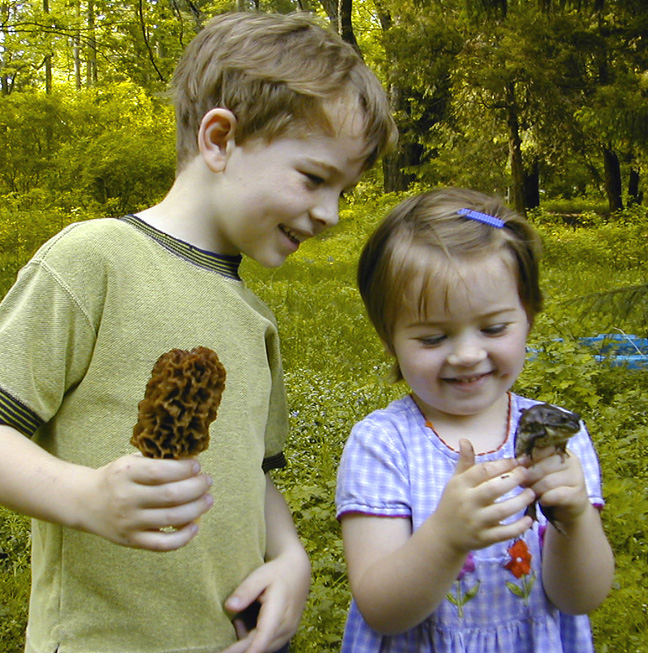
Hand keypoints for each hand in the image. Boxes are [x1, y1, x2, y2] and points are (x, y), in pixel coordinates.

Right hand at [79, 453, 212, 550]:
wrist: (85, 502)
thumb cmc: (116, 478)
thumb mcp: (131, 461)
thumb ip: (157, 460)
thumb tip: (192, 460)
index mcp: (126, 473)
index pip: (160, 471)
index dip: (184, 469)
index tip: (197, 466)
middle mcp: (126, 498)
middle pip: (171, 495)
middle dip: (196, 487)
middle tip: (207, 481)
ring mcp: (129, 522)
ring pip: (171, 518)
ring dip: (197, 509)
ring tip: (208, 500)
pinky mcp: (131, 541)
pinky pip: (162, 544)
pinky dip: (183, 538)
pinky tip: (194, 526)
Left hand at [222, 545, 309, 652]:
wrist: (298, 570)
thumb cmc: (277, 571)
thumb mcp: (260, 575)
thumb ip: (246, 590)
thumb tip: (229, 607)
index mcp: (278, 613)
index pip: (261, 640)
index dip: (243, 651)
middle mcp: (286, 627)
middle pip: (258, 647)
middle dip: (238, 650)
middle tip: (220, 648)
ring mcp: (288, 632)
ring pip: (263, 648)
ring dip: (245, 645)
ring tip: (236, 623)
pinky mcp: (286, 633)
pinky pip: (267, 644)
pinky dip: (252, 641)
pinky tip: (242, 625)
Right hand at [434, 439, 534, 552]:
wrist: (443, 534)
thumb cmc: (453, 502)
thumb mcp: (455, 481)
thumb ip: (464, 462)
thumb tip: (465, 439)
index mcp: (460, 485)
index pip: (483, 470)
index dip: (502, 464)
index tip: (517, 460)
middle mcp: (467, 502)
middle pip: (494, 488)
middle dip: (514, 479)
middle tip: (527, 473)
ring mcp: (476, 522)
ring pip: (502, 511)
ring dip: (520, 501)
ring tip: (532, 493)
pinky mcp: (484, 538)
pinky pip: (505, 533)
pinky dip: (519, 527)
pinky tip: (529, 519)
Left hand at [522, 446, 588, 526]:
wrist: (569, 508)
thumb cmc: (549, 486)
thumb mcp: (539, 470)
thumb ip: (530, 462)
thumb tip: (516, 462)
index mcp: (560, 450)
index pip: (541, 449)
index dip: (527, 459)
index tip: (519, 467)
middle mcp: (571, 461)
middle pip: (543, 466)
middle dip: (528, 476)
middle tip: (522, 483)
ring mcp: (577, 477)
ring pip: (548, 482)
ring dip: (535, 489)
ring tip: (530, 492)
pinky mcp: (577, 495)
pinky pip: (556, 495)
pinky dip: (545, 499)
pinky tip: (542, 501)